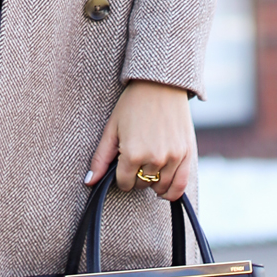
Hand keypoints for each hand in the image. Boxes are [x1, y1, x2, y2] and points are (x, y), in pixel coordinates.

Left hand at [86, 81, 195, 202]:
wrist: (160, 84)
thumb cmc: (132, 104)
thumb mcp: (112, 128)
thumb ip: (100, 158)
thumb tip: (89, 182)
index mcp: (132, 153)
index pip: (125, 183)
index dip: (121, 176)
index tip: (122, 165)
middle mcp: (154, 158)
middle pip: (142, 185)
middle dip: (136, 176)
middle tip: (136, 160)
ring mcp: (173, 157)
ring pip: (160, 187)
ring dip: (152, 183)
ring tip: (149, 169)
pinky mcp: (187, 154)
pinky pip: (181, 185)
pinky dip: (172, 192)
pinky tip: (165, 189)